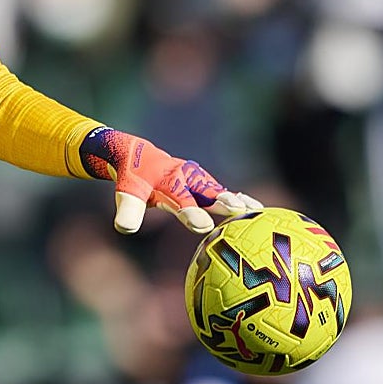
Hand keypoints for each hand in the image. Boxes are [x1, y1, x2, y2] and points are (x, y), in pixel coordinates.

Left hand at [79, 127, 263, 234]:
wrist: (141, 155)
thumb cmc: (134, 177)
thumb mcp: (127, 191)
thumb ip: (129, 209)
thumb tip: (125, 228)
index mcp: (167, 180)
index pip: (179, 198)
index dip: (191, 211)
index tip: (203, 226)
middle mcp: (186, 178)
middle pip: (206, 190)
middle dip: (221, 200)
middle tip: (238, 211)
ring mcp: (197, 180)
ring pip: (218, 190)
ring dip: (236, 199)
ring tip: (256, 210)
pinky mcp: (203, 184)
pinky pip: (222, 193)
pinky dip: (238, 200)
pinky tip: (257, 211)